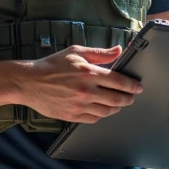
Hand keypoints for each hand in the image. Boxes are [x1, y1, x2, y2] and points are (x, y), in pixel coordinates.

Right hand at [18, 45, 140, 123]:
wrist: (29, 82)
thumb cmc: (51, 65)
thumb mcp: (76, 52)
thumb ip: (100, 53)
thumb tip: (119, 50)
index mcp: (89, 73)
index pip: (119, 82)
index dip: (132, 86)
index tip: (138, 88)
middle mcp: (87, 91)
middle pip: (117, 99)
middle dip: (128, 99)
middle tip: (131, 97)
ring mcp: (80, 105)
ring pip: (107, 111)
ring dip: (116, 108)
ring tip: (118, 104)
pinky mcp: (72, 116)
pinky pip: (93, 119)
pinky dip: (101, 115)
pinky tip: (102, 110)